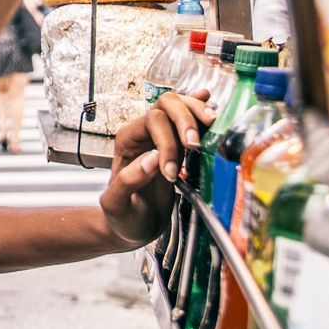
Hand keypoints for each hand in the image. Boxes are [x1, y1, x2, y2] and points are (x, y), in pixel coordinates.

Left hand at [96, 90, 216, 248]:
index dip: (167, 143)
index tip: (172, 174)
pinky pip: (187, 119)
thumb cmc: (122, 218)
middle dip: (185, 120)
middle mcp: (143, 134)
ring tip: (212, 122)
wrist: (132, 227)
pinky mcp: (177, 146)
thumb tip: (152, 159)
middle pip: (166, 104)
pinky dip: (198, 108)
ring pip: (179, 106)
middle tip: (196, 145)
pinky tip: (208, 101)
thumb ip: (127, 182)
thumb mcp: (116, 206)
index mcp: (127, 142)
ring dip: (197, 110)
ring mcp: (161, 137)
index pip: (151, 122)